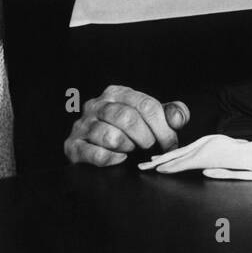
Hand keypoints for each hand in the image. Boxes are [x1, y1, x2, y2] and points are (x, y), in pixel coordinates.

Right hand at [64, 86, 190, 166]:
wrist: (92, 145)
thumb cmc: (126, 130)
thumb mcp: (150, 117)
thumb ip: (170, 113)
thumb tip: (178, 118)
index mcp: (116, 93)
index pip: (146, 105)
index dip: (163, 127)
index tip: (170, 143)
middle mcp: (96, 105)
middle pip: (128, 119)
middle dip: (146, 138)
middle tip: (150, 147)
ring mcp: (82, 125)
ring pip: (111, 137)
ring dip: (128, 147)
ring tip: (131, 149)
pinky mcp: (73, 146)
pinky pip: (97, 154)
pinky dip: (112, 159)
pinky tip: (119, 158)